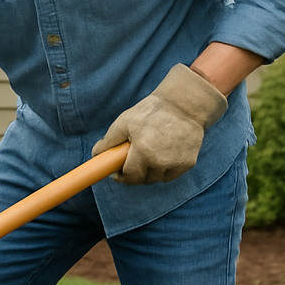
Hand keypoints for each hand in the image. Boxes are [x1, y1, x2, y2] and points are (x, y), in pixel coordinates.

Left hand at [92, 63, 227, 184]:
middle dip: (135, 173)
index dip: (121, 176)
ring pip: (156, 178)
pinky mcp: (188, 164)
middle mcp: (160, 161)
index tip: (118, 172)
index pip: (129, 177)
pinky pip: (170, 174)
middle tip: (133, 158)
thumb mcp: (125, 122)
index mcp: (143, 151)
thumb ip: (109, 141)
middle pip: (143, 180)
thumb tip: (96, 155)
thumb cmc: (151, 112)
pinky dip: (164, 169)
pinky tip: (164, 153)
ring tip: (149, 152)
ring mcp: (176, 164)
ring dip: (150, 171)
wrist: (184, 105)